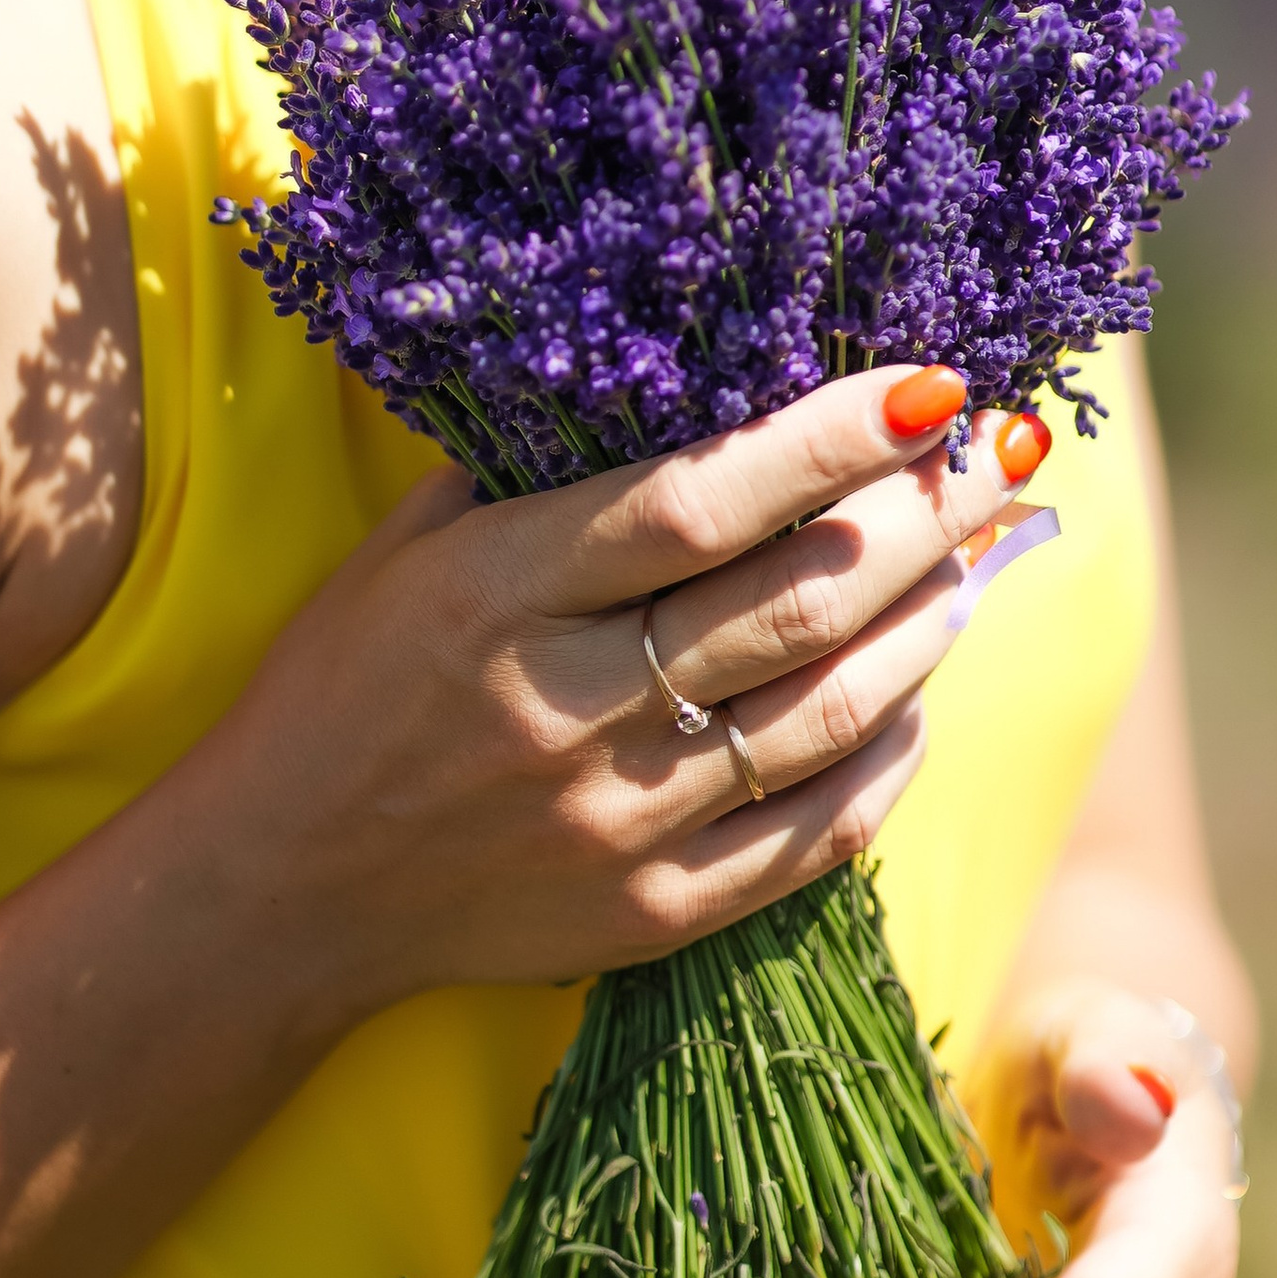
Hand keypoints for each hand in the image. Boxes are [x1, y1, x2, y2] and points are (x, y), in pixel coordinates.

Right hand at [199, 370, 1048, 1034]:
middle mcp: (561, 710)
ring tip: (979, 553)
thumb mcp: (410, 547)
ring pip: (822, 712)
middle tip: (1001, 450)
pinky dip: (888, 757)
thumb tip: (691, 362)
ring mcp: (614, 825)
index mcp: (496, 595)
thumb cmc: (347, 682)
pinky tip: (921, 690)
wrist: (274, 889)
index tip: (929, 383)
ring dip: (926, 624)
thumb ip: (537, 465)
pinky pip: (812, 835)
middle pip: (787, 603)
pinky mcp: (648, 915)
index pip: (696, 503)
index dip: (827, 439)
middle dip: (920, 516)